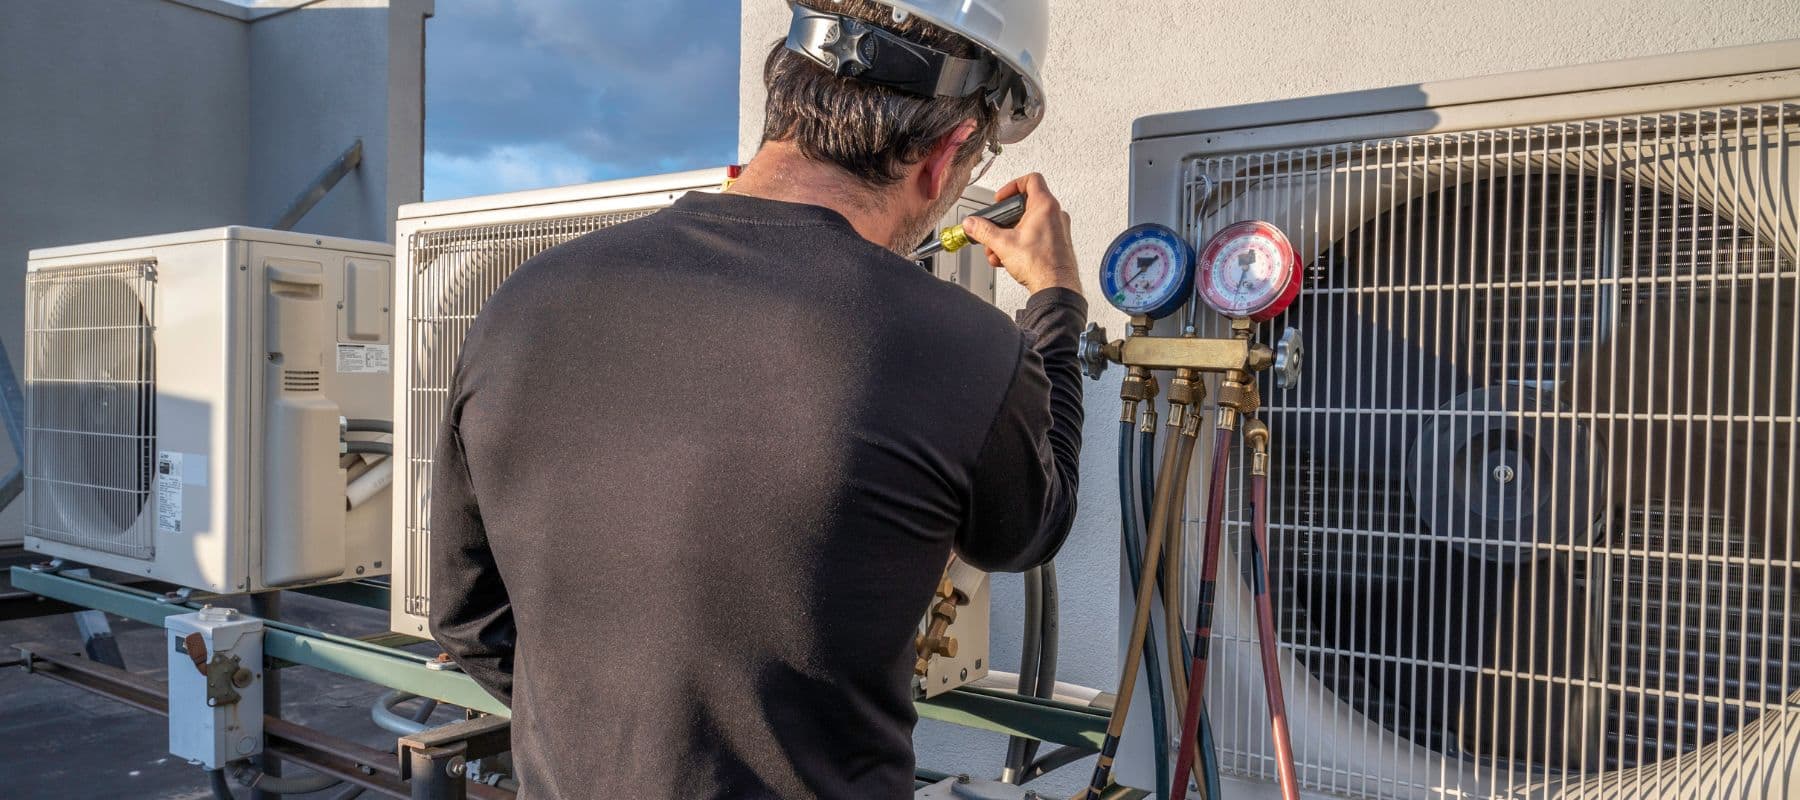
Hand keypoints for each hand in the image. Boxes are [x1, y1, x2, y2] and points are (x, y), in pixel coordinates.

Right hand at [960, 173, 1081, 294]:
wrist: (1056, 287)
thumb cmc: (1040, 265)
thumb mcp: (1003, 244)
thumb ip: (983, 231)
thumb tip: (972, 224)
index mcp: (1045, 206)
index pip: (1031, 180)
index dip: (1012, 186)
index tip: (1001, 199)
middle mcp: (1055, 214)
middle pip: (1025, 206)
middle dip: (1004, 221)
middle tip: (995, 229)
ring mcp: (1058, 229)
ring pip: (1028, 224)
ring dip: (1009, 236)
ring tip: (998, 250)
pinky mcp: (1057, 244)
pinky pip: (1036, 236)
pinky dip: (1020, 244)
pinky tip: (1008, 258)